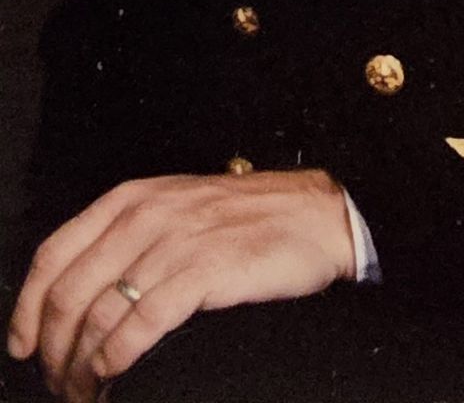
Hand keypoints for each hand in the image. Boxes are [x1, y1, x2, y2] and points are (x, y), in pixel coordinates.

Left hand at [6, 169, 355, 401]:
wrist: (315, 216)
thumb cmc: (246, 219)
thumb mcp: (177, 210)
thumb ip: (129, 239)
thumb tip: (79, 295)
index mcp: (132, 199)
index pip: (55, 253)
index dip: (27, 307)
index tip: (21, 346)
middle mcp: (146, 216)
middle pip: (69, 292)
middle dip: (54, 350)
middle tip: (58, 384)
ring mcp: (176, 242)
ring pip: (100, 314)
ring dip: (82, 366)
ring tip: (85, 393)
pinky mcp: (204, 271)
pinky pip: (141, 323)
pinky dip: (117, 358)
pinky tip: (114, 375)